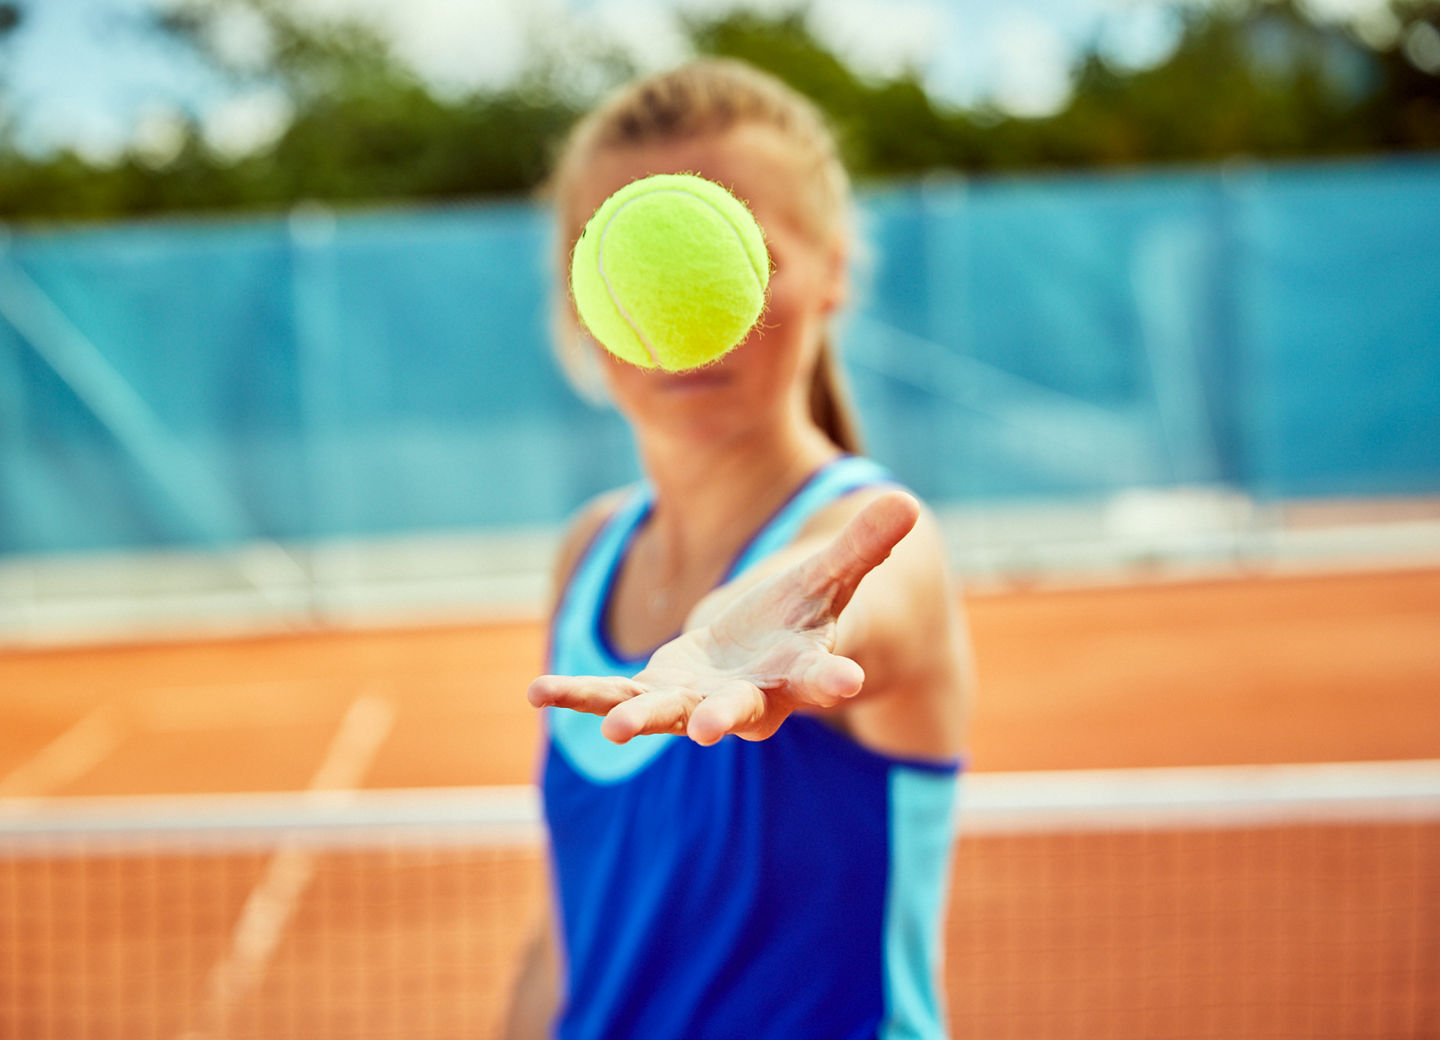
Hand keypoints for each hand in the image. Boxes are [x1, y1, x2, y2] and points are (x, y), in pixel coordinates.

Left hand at [528, 491, 919, 745]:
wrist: (765, 651)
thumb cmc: (803, 612)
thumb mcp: (832, 573)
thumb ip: (863, 544)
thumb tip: (907, 501)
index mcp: (799, 669)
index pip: (821, 675)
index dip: (831, 678)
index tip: (844, 684)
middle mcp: (749, 696)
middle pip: (739, 710)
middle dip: (722, 717)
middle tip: (710, 730)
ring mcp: (698, 698)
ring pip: (668, 712)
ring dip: (639, 717)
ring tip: (612, 730)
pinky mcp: (659, 690)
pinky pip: (615, 693)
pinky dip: (580, 694)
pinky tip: (538, 693)